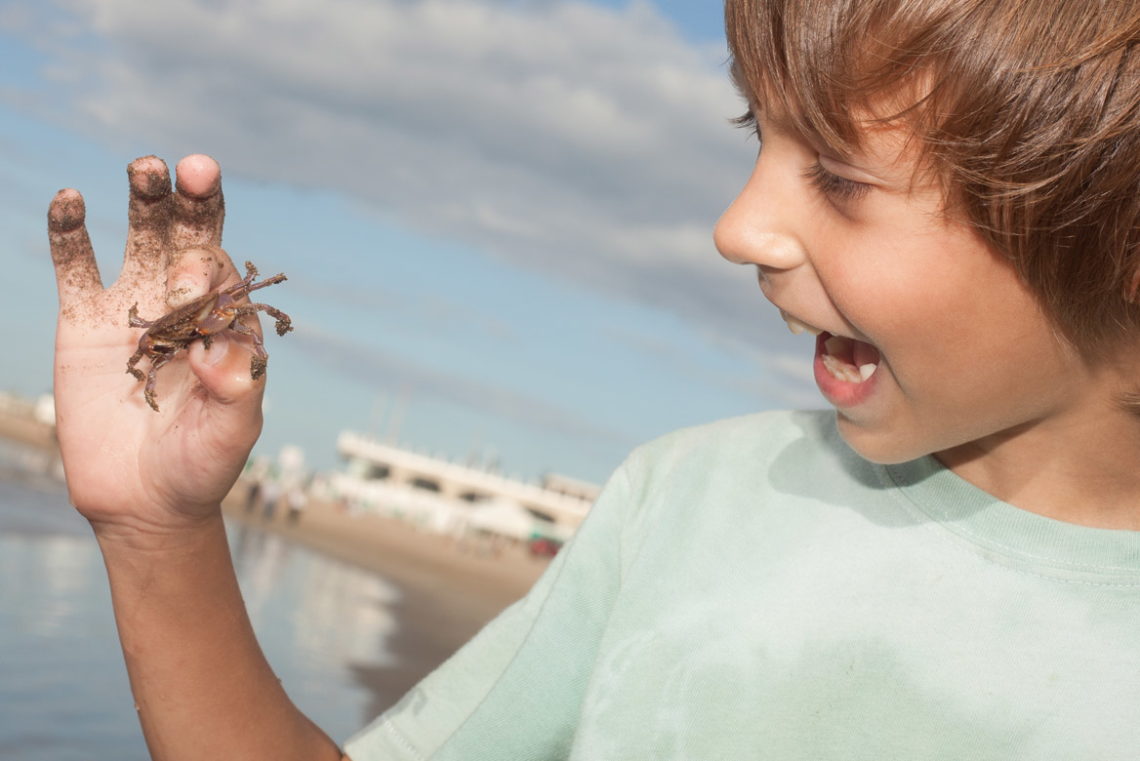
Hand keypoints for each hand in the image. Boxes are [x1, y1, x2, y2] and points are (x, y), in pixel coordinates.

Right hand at [49, 155, 265, 539]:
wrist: (144, 500)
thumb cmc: (201, 465)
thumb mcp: (233, 431)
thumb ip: (236, 388)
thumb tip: (215, 348)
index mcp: (224, 321)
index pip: (223, 272)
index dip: (208, 264)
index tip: (187, 282)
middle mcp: (182, 305)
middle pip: (189, 237)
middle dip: (194, 202)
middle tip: (194, 168)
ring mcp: (133, 308)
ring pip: (140, 237)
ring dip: (145, 199)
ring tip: (146, 166)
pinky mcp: (83, 322)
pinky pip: (76, 267)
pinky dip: (70, 233)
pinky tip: (71, 199)